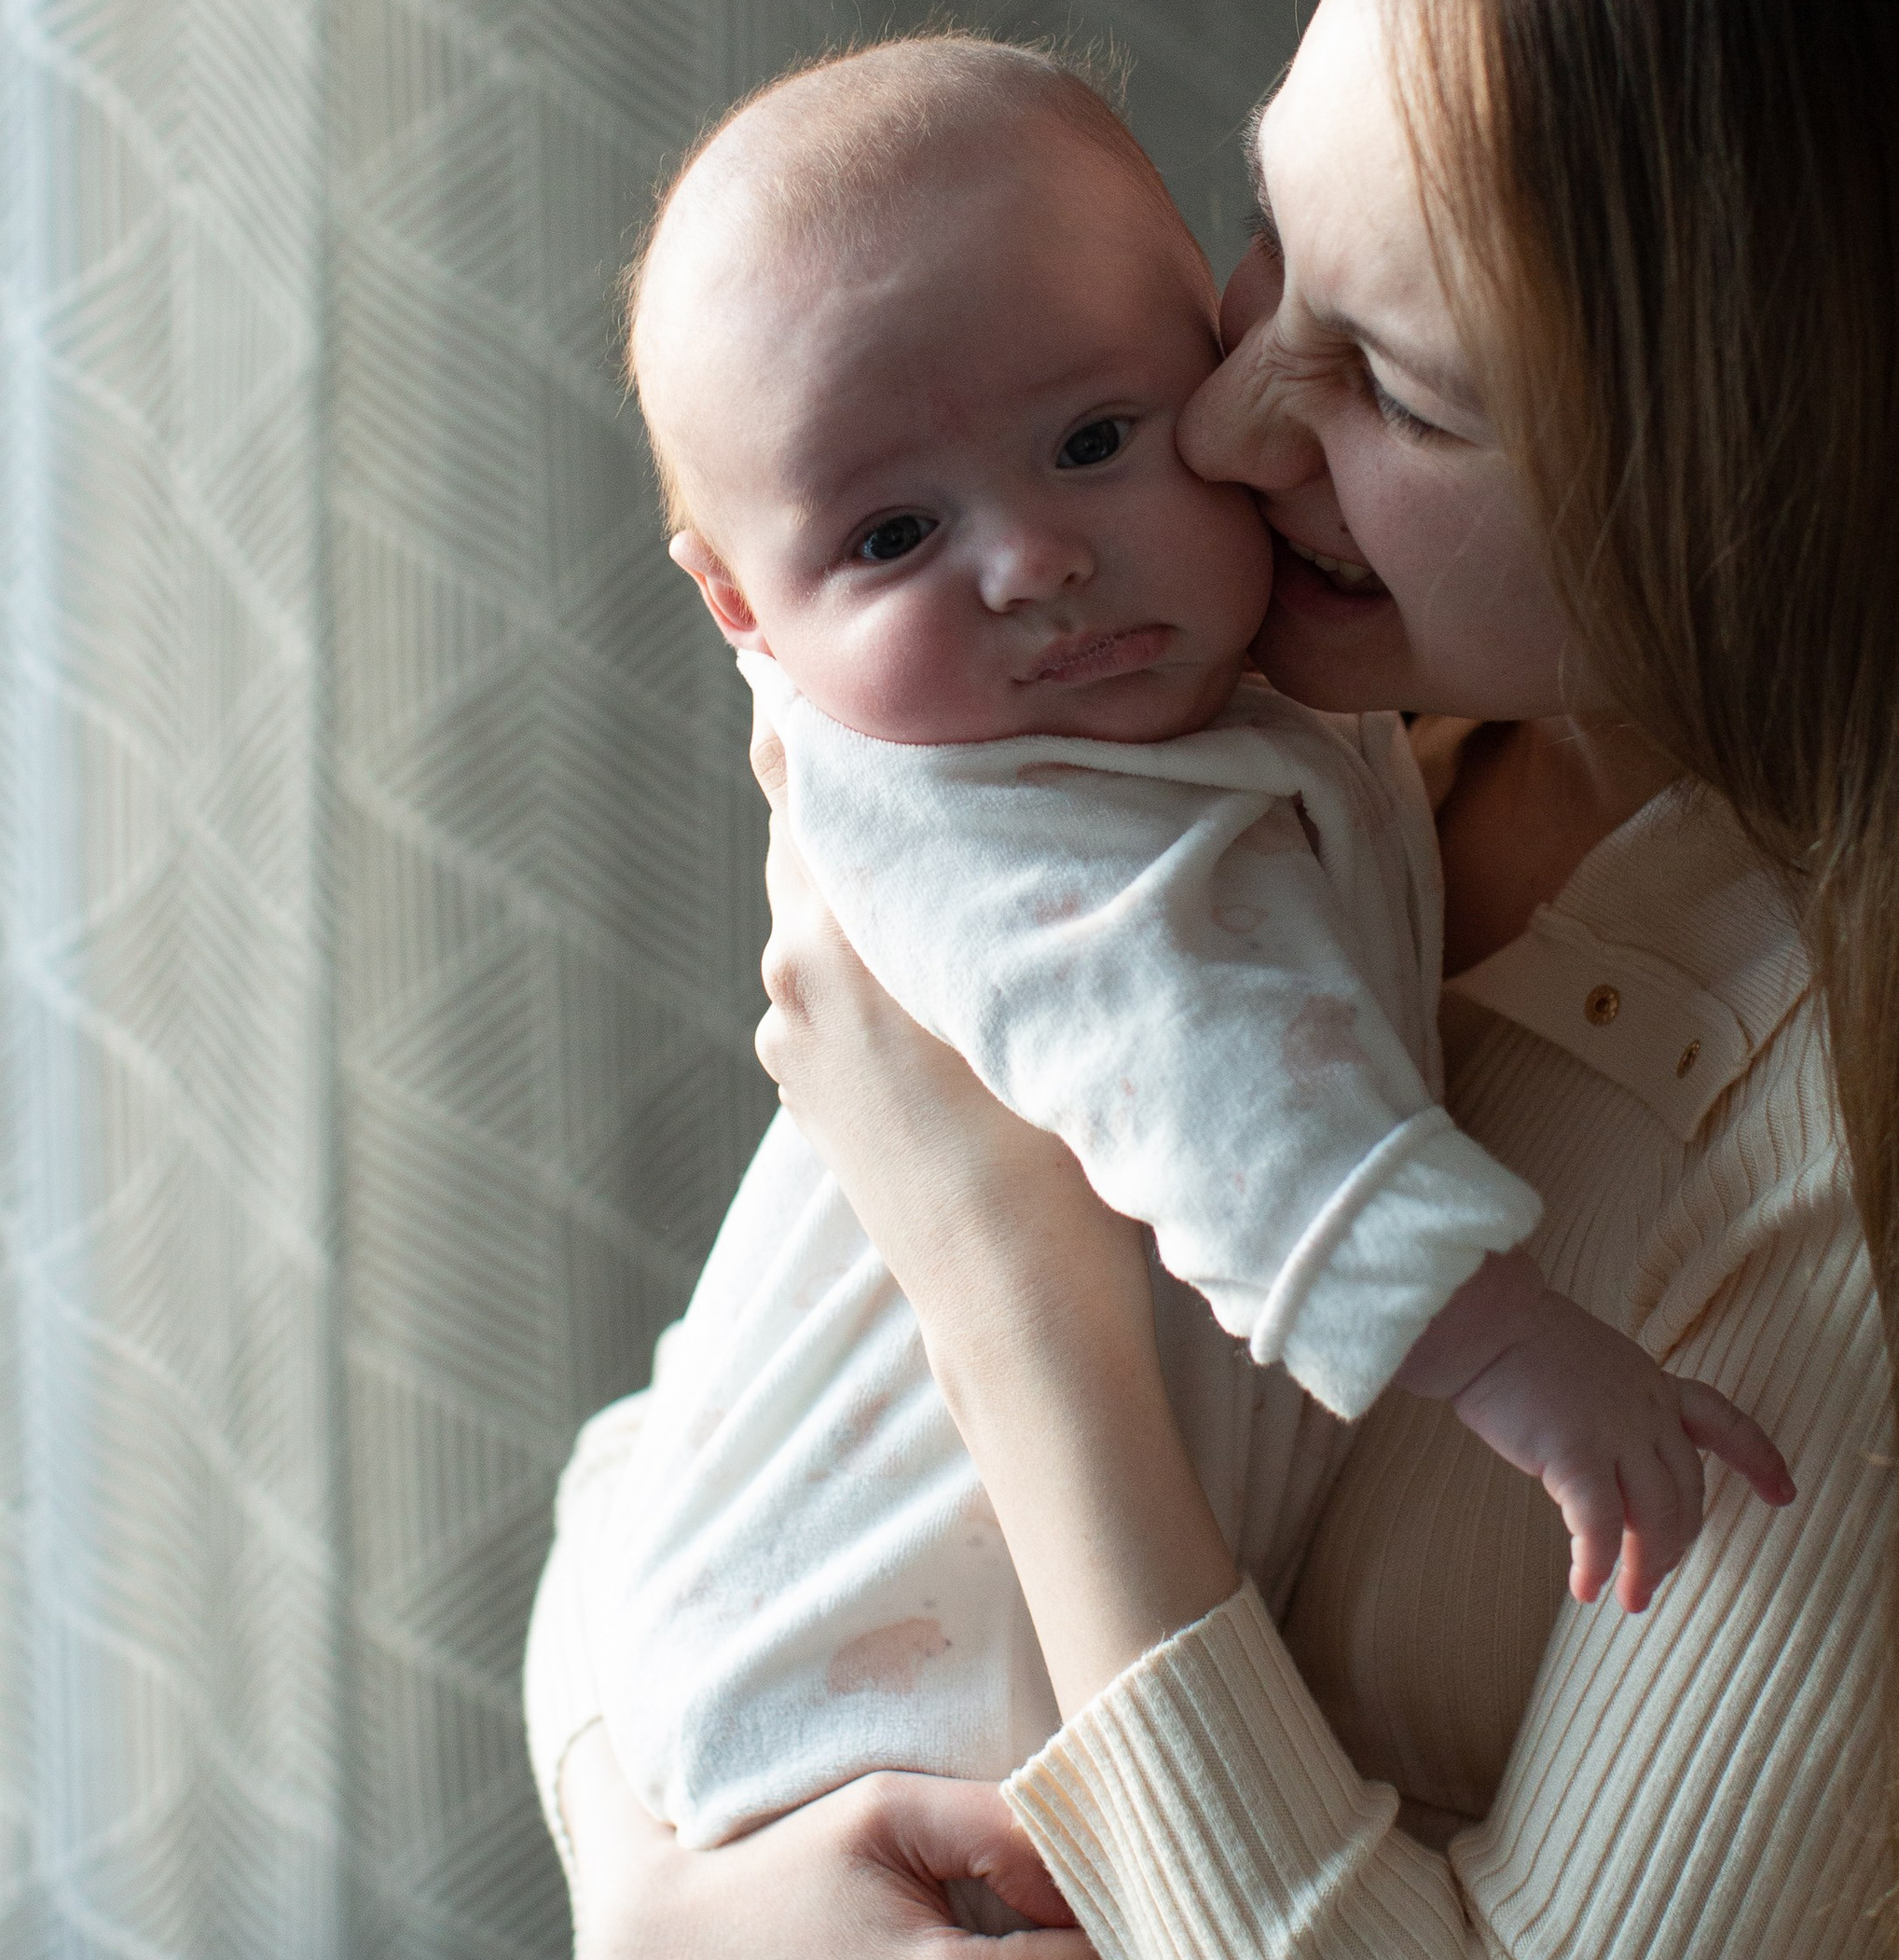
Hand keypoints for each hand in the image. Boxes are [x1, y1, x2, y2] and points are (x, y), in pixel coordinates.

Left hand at [746, 697, 1149, 1353]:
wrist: (1014, 1311)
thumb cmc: (1047, 1150)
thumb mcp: (1013, 976)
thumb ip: (964, 864)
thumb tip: (928, 768)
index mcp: (832, 928)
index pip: (792, 763)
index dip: (809, 700)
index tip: (839, 648)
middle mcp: (790, 971)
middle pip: (813, 831)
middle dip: (870, 793)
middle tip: (953, 753)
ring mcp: (792, 1038)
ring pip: (828, 910)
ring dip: (881, 880)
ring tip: (967, 869)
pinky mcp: (808, 1091)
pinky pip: (835, 984)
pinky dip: (879, 957)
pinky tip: (952, 972)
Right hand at [1397, 1251, 1792, 1612]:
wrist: (1486, 1323)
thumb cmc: (1520, 1345)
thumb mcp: (1593, 1368)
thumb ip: (1614, 1412)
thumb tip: (1612, 1470)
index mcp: (1653, 1384)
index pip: (1724, 1422)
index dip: (1760, 1460)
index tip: (1784, 1494)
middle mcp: (1646, 1409)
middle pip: (1687, 1490)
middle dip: (1678, 1544)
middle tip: (1656, 1580)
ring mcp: (1615, 1430)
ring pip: (1655, 1515)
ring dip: (1645, 1567)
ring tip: (1630, 1600)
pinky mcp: (1575, 1452)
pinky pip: (1599, 1525)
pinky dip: (1597, 1563)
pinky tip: (1585, 1589)